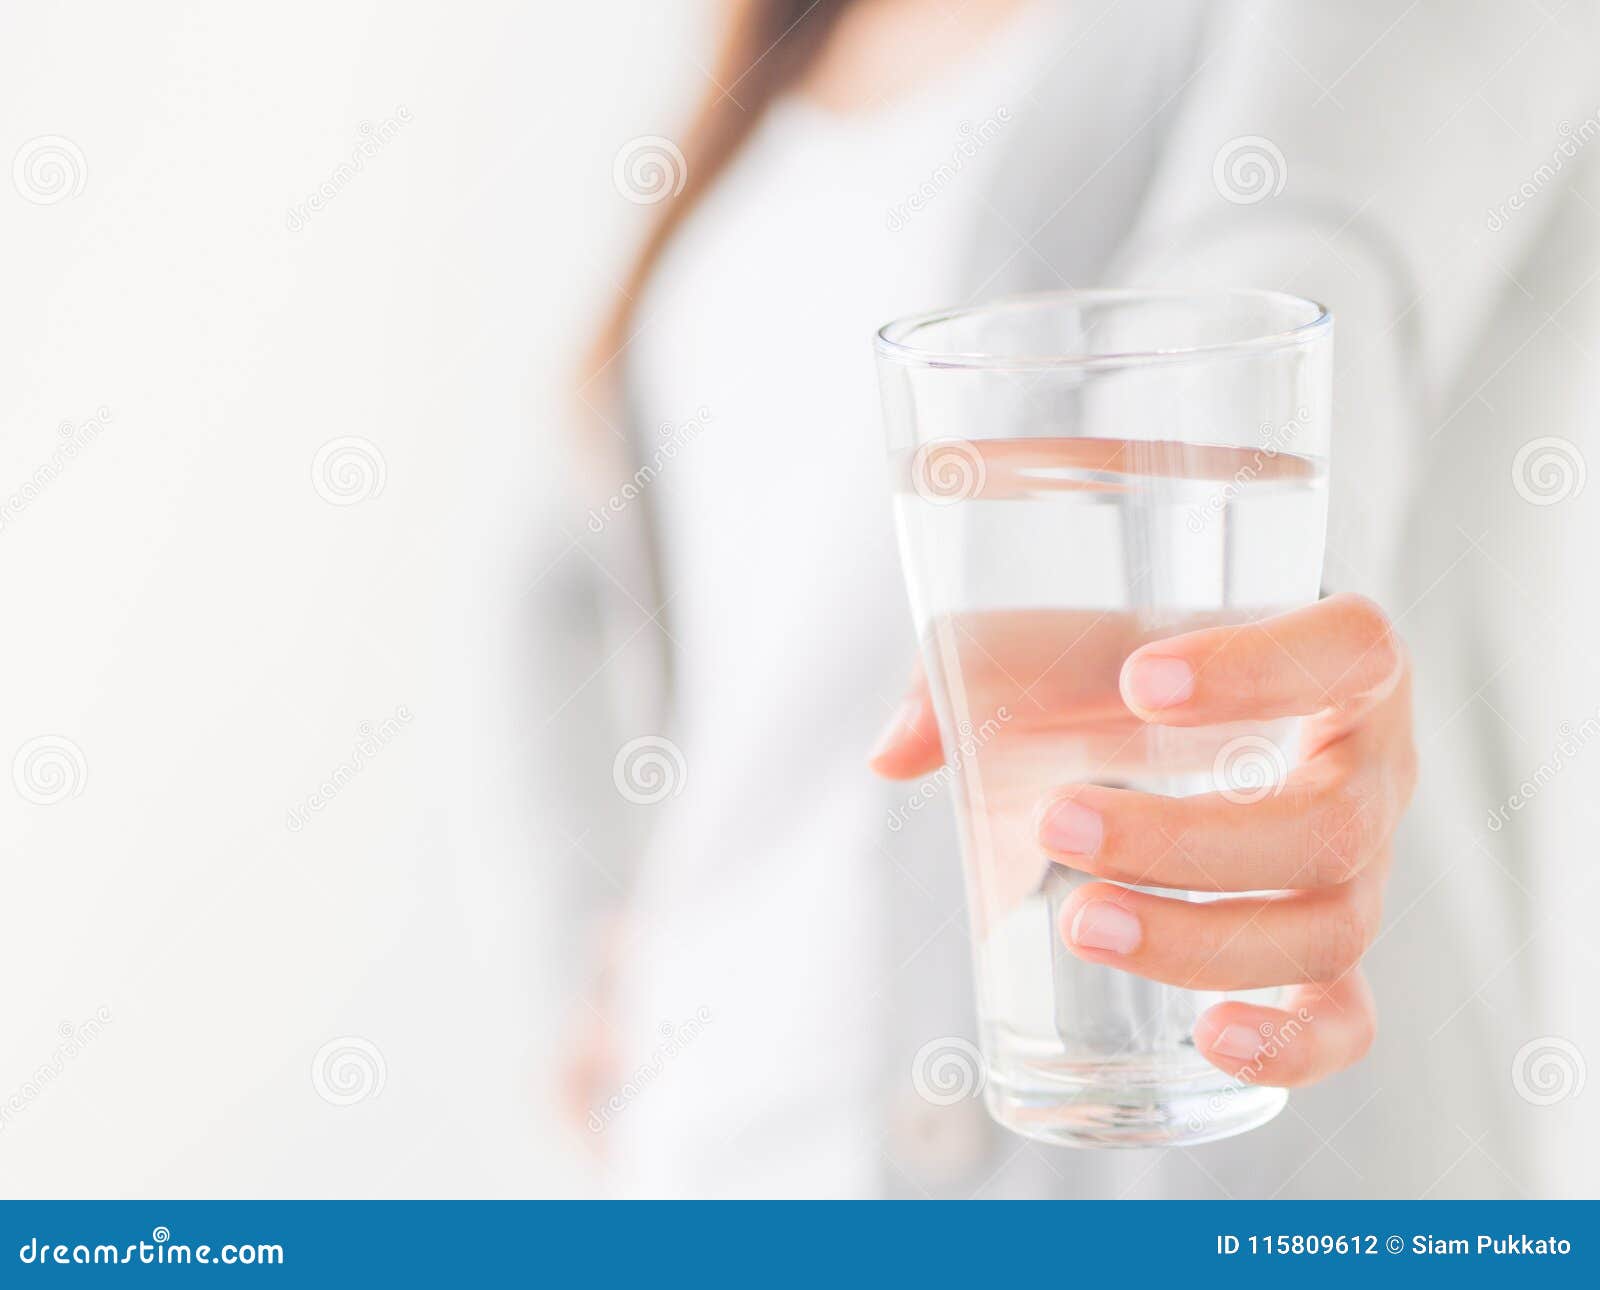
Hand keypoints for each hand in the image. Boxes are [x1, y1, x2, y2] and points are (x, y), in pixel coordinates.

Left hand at [871, 593, 1414, 1087]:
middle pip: (1328, 823)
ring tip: (1079, 923)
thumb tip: (893, 756)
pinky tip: (1212, 1039)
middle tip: (1059, 822)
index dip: (1260, 670)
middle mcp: (1369, 770)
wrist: (1185, 717)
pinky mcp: (1330, 956)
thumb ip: (971, 677)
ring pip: (1328, 928)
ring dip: (1202, 940)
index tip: (1141, 681)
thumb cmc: (1127, 666)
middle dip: (1185, 840)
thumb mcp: (1061, 642)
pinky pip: (1345, 1018)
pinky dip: (1293, 1044)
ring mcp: (1360, 872)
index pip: (1351, 650)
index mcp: (1338, 665)